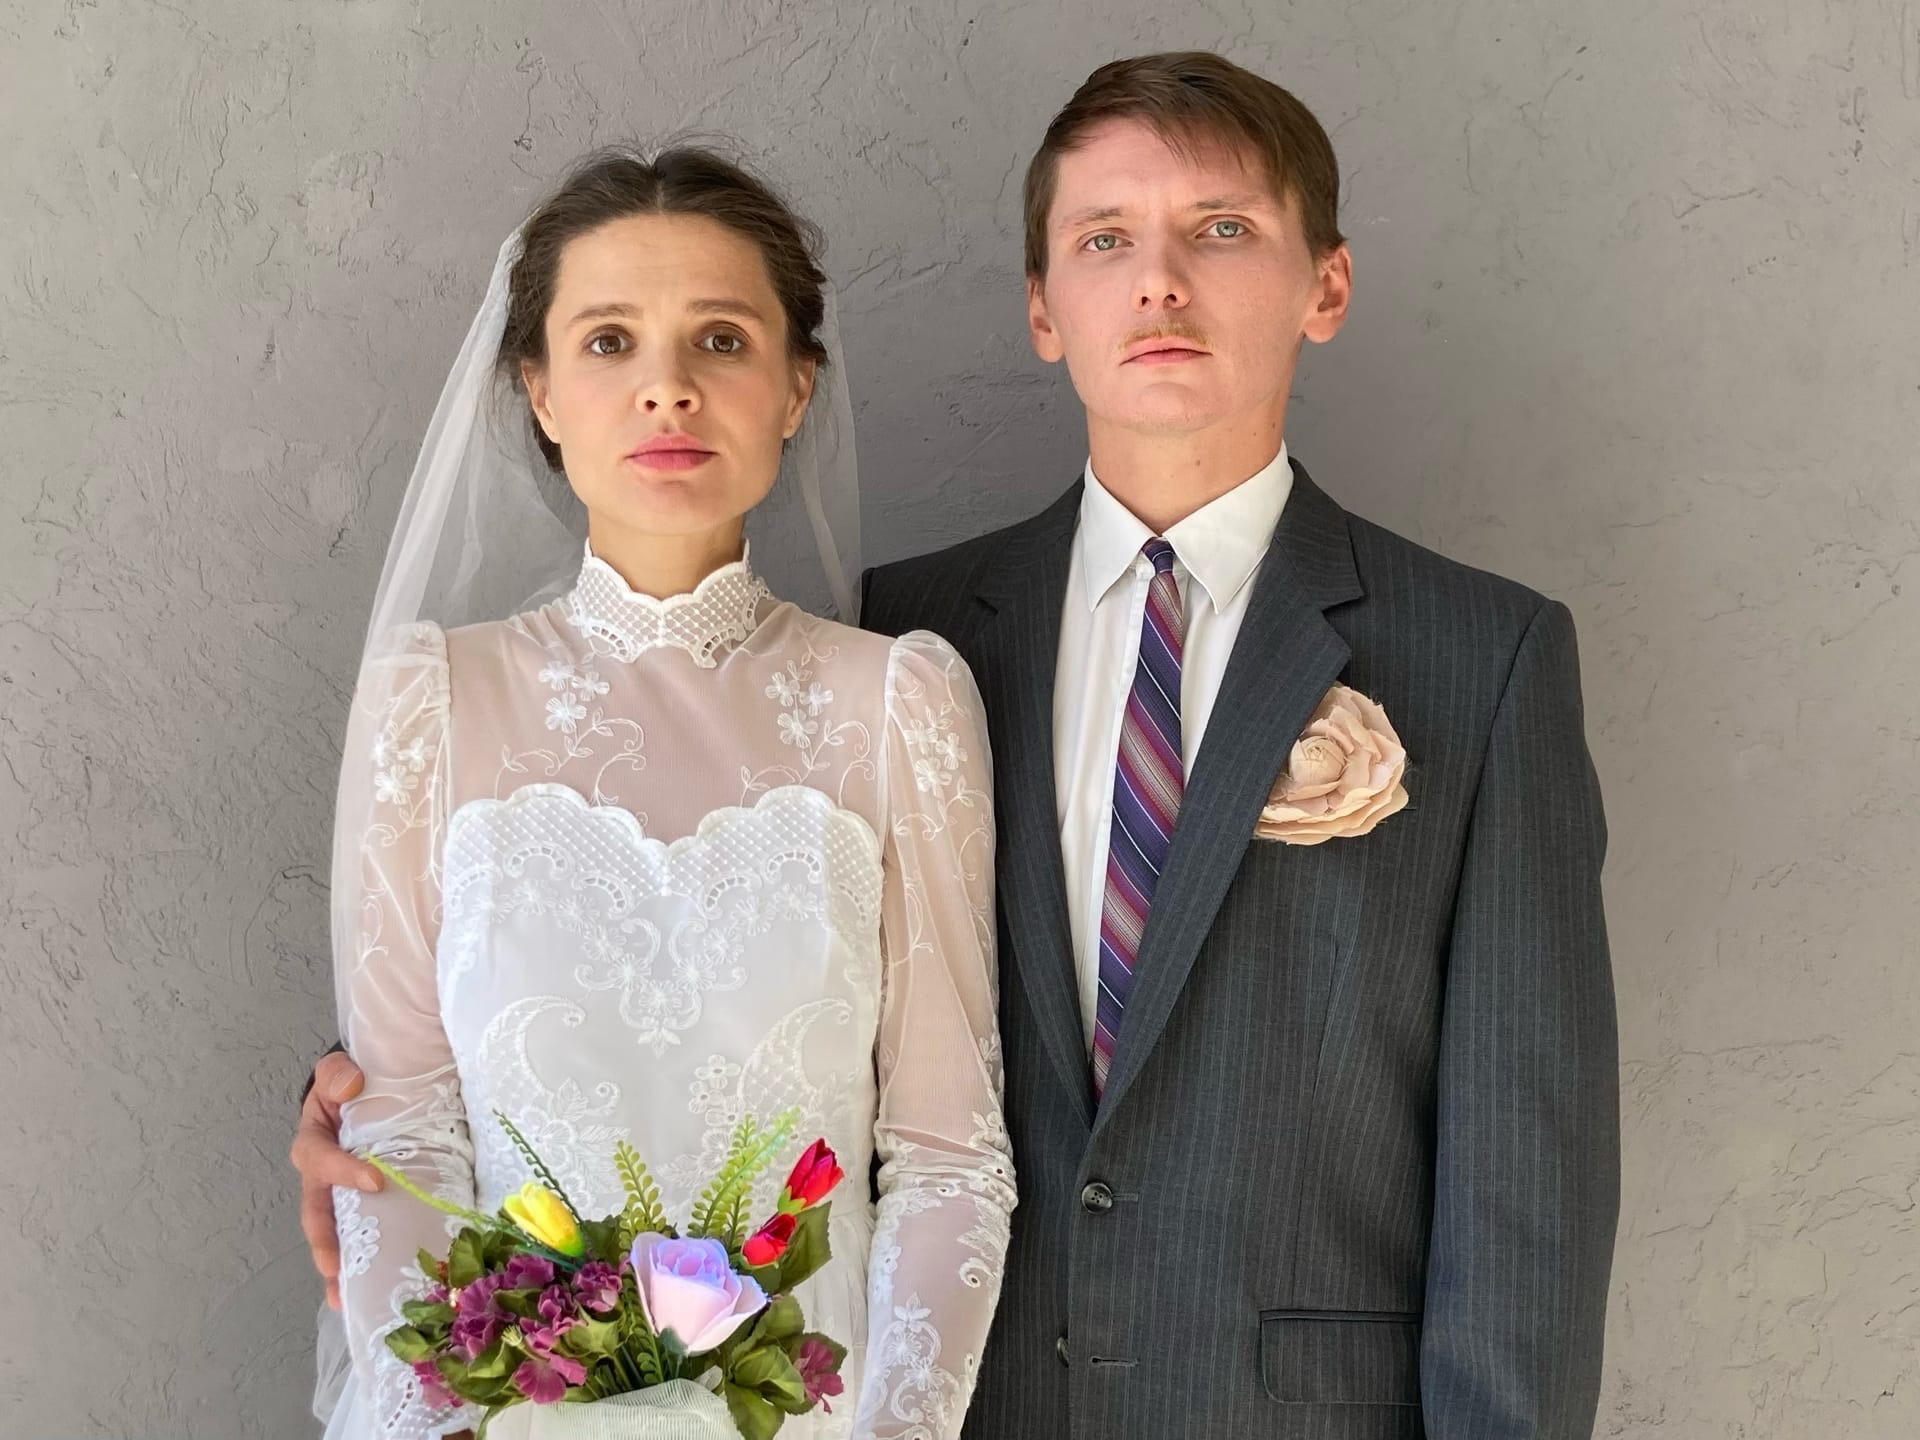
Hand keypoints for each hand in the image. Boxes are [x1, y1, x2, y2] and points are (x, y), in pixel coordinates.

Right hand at [291, 1050, 382, 1309]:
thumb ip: (337, 1072)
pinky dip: (360, 1260)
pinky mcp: (360, 1203)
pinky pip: (358, 1233)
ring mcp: (338, 1193)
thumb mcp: (337, 1071)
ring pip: (333, 1233)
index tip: (376, 1181)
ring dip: (338, 1265)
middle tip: (336, 1273)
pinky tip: (367, 1288)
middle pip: (316, 1214)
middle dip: (324, 1245)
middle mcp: (320, 1175)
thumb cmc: (347, 1083)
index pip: (322, 1160)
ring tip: (346, 1299)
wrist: (362, 1090)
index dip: (343, 1171)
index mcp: (314, 1142)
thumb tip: (349, 1085)